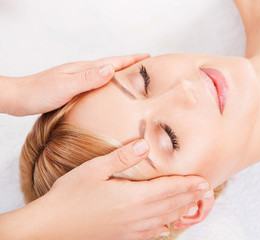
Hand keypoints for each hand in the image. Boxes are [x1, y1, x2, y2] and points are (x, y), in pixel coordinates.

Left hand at [1, 54, 148, 115]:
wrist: (18, 97)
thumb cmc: (38, 93)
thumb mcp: (64, 86)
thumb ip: (87, 78)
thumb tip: (111, 68)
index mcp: (85, 69)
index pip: (114, 62)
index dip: (133, 60)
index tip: (150, 57)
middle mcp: (84, 72)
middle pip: (113, 65)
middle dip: (131, 64)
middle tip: (148, 66)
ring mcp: (79, 79)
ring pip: (106, 74)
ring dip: (122, 74)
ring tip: (136, 78)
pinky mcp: (75, 88)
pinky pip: (99, 84)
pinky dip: (110, 84)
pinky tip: (111, 92)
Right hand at [8, 139, 211, 239]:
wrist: (50, 228)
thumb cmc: (69, 196)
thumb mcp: (93, 170)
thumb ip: (121, 157)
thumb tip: (145, 145)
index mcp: (131, 197)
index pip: (167, 189)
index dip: (187, 185)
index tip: (203, 181)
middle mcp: (136, 215)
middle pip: (170, 205)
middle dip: (190, 196)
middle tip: (206, 191)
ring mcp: (130, 229)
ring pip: (164, 220)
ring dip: (180, 211)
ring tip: (193, 205)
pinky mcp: (122, 237)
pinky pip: (149, 234)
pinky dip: (162, 228)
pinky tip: (166, 227)